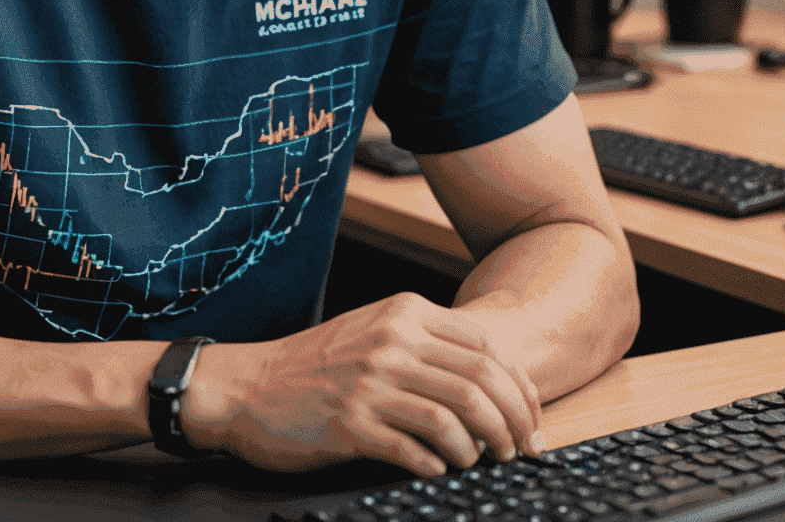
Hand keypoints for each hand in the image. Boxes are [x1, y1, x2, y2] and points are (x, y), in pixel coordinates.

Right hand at [179, 292, 543, 475]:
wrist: (250, 385)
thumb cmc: (317, 366)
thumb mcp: (375, 333)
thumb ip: (427, 347)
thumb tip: (494, 387)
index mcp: (404, 313)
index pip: (488, 349)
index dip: (522, 389)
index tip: (534, 420)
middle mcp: (392, 341)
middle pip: (481, 383)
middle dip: (514, 424)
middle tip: (522, 452)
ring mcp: (371, 382)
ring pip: (456, 417)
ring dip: (482, 449)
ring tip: (485, 463)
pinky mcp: (352, 424)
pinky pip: (416, 450)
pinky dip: (439, 466)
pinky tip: (440, 471)